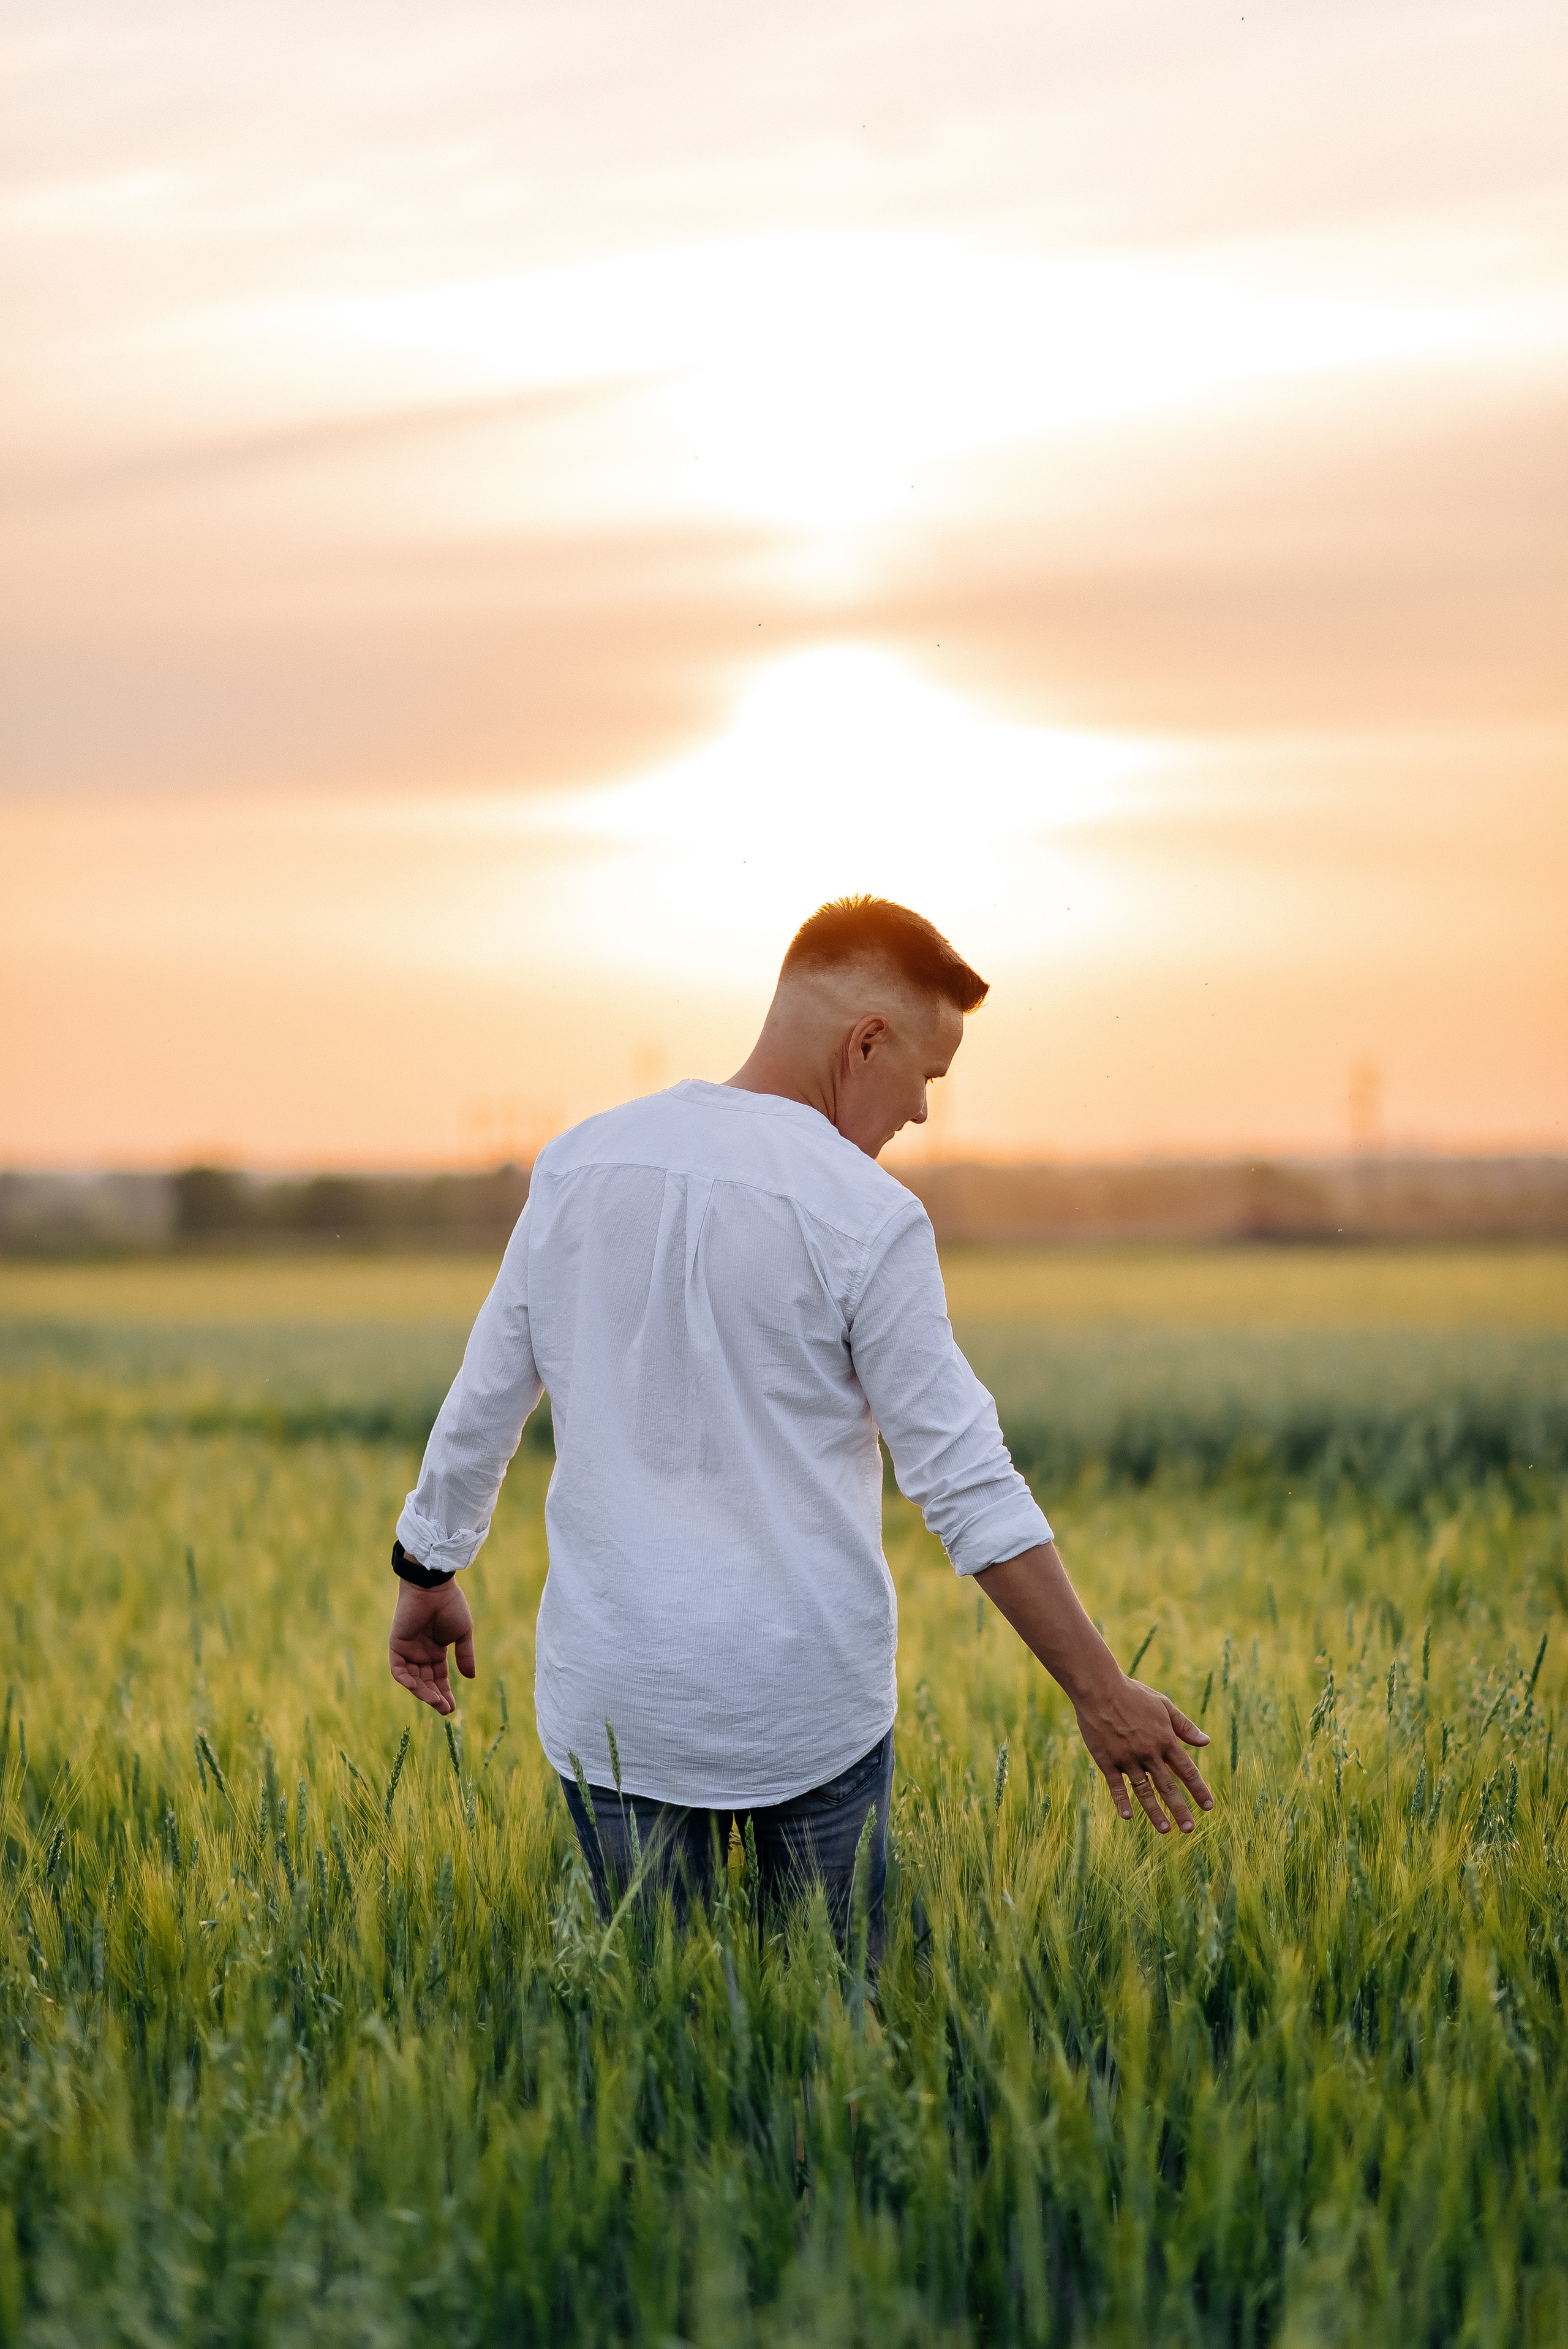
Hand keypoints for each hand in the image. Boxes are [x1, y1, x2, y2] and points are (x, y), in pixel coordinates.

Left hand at [388, 1575, 475, 1714]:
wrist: (433, 1587)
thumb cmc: (450, 1605)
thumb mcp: (463, 1634)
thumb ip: (465, 1655)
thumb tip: (471, 1677)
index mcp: (436, 1651)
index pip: (439, 1678)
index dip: (445, 1693)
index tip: (451, 1708)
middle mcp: (421, 1654)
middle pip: (426, 1682)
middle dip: (435, 1697)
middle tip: (444, 1709)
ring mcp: (408, 1650)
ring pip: (413, 1679)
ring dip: (422, 1692)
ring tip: (435, 1701)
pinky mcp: (397, 1645)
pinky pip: (398, 1669)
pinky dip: (406, 1680)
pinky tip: (418, 1688)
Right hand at [1071, 1667, 1212, 1833]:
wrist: (1099, 1689)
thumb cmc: (1133, 1694)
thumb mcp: (1164, 1706)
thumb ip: (1184, 1726)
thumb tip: (1206, 1742)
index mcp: (1165, 1740)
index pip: (1187, 1770)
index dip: (1198, 1789)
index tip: (1208, 1807)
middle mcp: (1148, 1753)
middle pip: (1168, 1786)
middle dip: (1180, 1809)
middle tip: (1190, 1828)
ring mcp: (1127, 1758)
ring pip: (1143, 1791)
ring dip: (1154, 1812)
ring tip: (1165, 1830)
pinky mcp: (1107, 1760)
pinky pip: (1115, 1785)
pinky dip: (1121, 1801)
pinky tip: (1128, 1816)